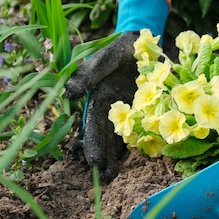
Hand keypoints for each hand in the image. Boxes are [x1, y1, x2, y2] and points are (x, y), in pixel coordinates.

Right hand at [65, 32, 138, 181]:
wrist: (145, 42)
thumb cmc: (122, 48)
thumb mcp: (105, 57)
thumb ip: (89, 73)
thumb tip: (70, 93)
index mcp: (99, 98)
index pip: (93, 125)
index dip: (93, 143)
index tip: (95, 161)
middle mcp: (113, 109)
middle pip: (107, 136)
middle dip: (105, 156)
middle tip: (106, 177)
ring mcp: (131, 111)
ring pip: (123, 137)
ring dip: (119, 156)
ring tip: (117, 175)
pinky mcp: (148, 110)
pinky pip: (144, 130)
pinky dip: (141, 144)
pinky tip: (142, 158)